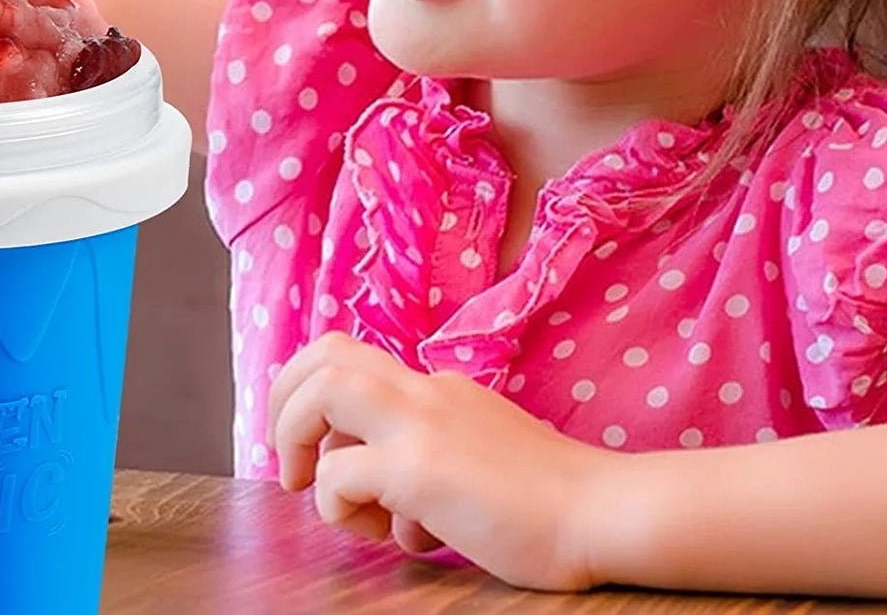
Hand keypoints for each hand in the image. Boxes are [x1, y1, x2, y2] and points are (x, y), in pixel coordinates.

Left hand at [267, 331, 624, 591]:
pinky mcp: (423, 469)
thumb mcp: (477, 451)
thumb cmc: (545, 499)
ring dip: (304, 447)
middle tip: (294, 465)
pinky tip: (390, 532)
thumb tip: (378, 492)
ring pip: (323, 392)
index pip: (349, 354)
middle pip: (323, 353)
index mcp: (436, 387)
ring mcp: (423, 424)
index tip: (313, 445)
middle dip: (284, 404)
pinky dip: (340, 506)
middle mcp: (424, 391)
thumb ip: (428, 450)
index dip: (309, 390)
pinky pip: (340, 476)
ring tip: (335, 501)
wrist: (602, 511)